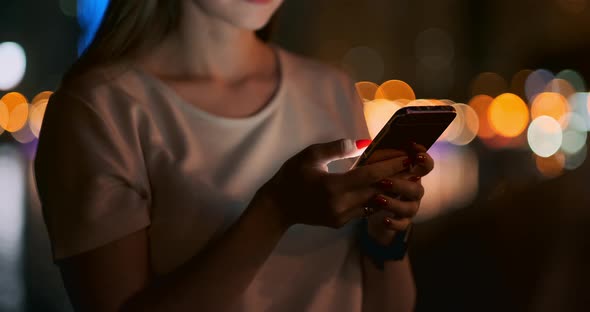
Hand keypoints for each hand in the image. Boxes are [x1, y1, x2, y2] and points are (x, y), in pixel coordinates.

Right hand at [259, 139, 414, 228]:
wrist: (278, 207)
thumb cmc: (291, 175)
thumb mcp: (310, 155)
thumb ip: (337, 148)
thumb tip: (364, 143)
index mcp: (332, 187)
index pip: (370, 175)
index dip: (391, 165)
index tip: (407, 156)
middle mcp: (340, 205)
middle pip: (377, 190)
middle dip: (397, 178)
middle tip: (414, 165)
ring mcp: (341, 217)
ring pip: (374, 202)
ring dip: (390, 189)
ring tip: (405, 175)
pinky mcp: (340, 222)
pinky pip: (364, 209)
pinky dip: (376, 198)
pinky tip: (385, 188)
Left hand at [364, 146, 433, 244]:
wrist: (360, 206)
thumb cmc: (367, 179)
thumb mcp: (368, 165)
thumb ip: (375, 156)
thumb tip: (369, 145)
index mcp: (409, 173)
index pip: (425, 165)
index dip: (424, 158)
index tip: (414, 150)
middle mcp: (413, 190)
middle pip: (418, 188)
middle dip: (401, 184)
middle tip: (383, 181)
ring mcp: (408, 206)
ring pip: (411, 208)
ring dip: (395, 203)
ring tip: (377, 199)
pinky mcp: (399, 222)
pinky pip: (402, 225)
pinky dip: (394, 223)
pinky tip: (383, 219)